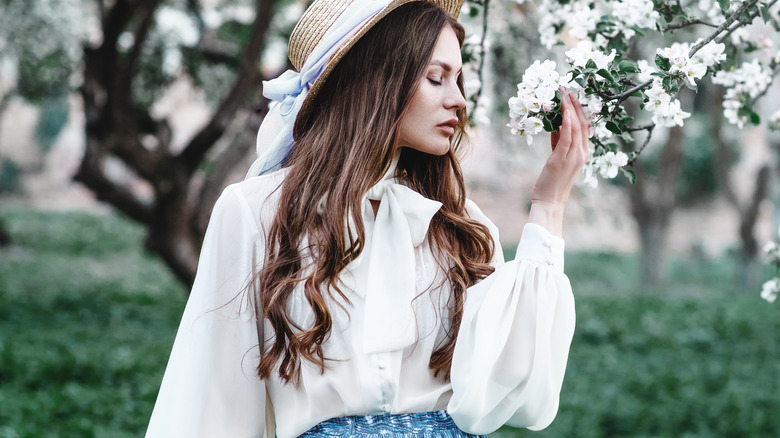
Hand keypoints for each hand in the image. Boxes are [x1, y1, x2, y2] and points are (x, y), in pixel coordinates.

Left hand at [527, 91, 589, 236]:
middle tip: (567, 89)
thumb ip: (559, 144)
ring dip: (569, 108)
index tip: (571, 97)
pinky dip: (566, 121)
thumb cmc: (552, 183)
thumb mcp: (557, 160)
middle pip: (583, 123)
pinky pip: (567, 136)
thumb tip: (556, 127)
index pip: (585, 127)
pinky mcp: (561, 158)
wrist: (550, 202)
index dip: (579, 110)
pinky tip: (563, 110)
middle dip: (575, 104)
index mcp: (583, 153)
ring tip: (563, 94)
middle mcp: (582, 153)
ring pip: (575, 126)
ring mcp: (573, 156)